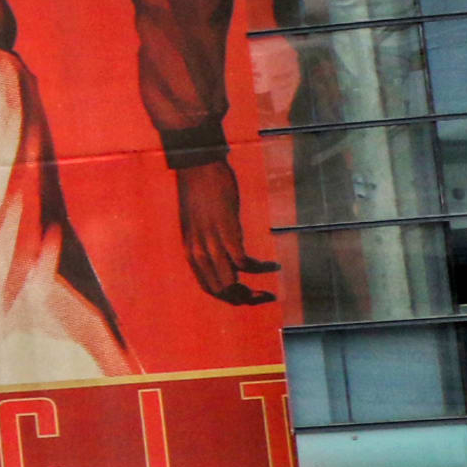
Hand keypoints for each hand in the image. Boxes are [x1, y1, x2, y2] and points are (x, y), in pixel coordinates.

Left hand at [173, 158, 278, 305]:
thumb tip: (227, 256)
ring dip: (253, 293)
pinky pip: (244, 263)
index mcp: (191, 252)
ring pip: (231, 284)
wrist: (198, 166)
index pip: (209, 288)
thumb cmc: (202, 192)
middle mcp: (198, 252)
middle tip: (265, 297)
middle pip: (221, 291)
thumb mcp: (200, 224)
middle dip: (245, 300)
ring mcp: (211, 243)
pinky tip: (274, 266)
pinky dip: (261, 269)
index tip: (249, 296)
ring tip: (271, 292)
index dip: (230, 297)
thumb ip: (210, 241)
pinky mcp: (226, 231)